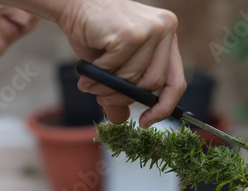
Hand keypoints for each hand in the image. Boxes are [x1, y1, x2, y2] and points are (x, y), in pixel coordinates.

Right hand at [57, 0, 185, 127]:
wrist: (71, 4)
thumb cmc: (94, 31)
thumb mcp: (113, 65)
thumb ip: (120, 90)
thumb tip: (121, 121)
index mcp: (168, 36)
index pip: (176, 81)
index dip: (163, 107)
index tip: (145, 122)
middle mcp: (166, 29)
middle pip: (153, 84)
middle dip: (124, 98)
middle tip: (102, 99)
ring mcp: (151, 30)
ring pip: (133, 79)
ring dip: (106, 88)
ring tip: (89, 84)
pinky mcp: (131, 34)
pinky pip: (116, 71)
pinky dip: (98, 76)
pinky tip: (86, 70)